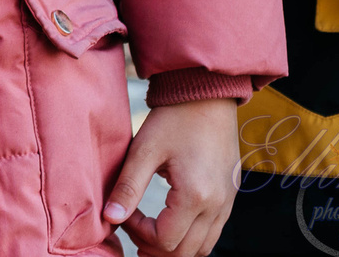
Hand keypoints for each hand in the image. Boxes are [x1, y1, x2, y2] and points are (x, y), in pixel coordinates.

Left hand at [107, 98, 239, 255]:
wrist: (207, 97)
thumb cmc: (173, 119)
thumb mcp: (144, 150)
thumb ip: (128, 187)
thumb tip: (110, 218)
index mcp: (195, 195)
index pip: (165, 240)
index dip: (138, 233)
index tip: (124, 212)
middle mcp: (217, 206)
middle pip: (185, 252)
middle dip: (154, 246)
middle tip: (131, 226)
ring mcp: (227, 204)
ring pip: (201, 247)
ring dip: (174, 246)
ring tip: (147, 229)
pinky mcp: (229, 198)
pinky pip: (212, 232)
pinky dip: (190, 235)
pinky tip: (168, 219)